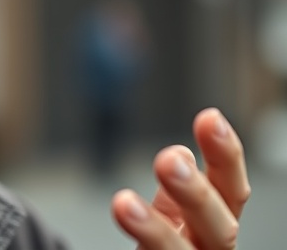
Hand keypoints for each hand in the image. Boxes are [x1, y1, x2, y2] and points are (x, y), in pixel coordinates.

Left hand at [111, 108, 249, 248]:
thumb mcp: (169, 221)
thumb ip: (174, 195)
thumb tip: (182, 154)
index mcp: (213, 230)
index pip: (231, 192)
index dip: (225, 156)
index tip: (208, 116)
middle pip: (220, 229)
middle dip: (196, 194)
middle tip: (168, 159)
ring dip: (154, 231)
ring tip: (122, 203)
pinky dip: (142, 246)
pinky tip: (122, 213)